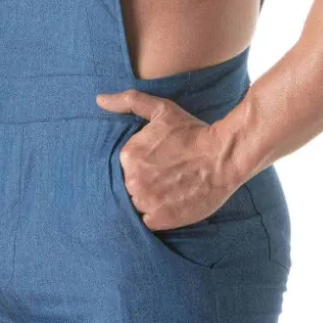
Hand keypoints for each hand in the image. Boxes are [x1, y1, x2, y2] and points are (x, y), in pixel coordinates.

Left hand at [95, 90, 240, 230]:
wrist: (223, 156)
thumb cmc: (193, 132)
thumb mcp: (161, 110)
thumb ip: (128, 102)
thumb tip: (99, 99)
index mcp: (127, 155)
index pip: (122, 169)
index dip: (138, 168)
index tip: (155, 166)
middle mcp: (132, 180)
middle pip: (127, 188)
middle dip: (142, 185)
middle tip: (164, 179)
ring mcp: (145, 201)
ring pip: (136, 206)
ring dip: (148, 201)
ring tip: (167, 192)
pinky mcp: (160, 219)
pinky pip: (147, 222)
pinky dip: (157, 216)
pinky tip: (170, 205)